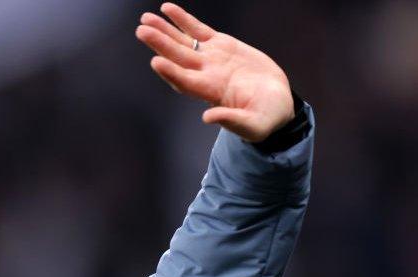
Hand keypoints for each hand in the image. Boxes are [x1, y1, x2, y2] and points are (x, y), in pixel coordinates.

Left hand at [136, 3, 293, 142]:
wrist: (275, 102)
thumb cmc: (265, 118)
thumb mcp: (254, 125)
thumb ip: (232, 120)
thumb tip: (207, 118)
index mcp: (211, 93)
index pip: (186, 82)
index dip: (171, 72)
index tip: (156, 61)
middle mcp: (206, 74)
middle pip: (177, 58)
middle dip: (160, 44)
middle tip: (142, 31)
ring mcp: (211, 59)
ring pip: (183, 42)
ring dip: (164, 30)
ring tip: (146, 18)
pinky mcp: (221, 45)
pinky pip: (198, 30)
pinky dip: (183, 20)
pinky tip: (167, 9)